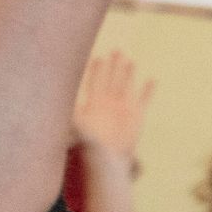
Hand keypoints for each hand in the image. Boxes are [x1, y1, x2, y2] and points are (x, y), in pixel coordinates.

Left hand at [71, 51, 151, 166]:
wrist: (108, 161)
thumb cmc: (91, 146)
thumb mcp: (79, 127)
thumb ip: (72, 115)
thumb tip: (58, 106)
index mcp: (95, 103)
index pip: (95, 82)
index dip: (96, 70)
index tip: (98, 57)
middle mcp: (109, 103)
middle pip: (112, 79)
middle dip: (113, 66)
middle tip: (116, 51)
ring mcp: (123, 108)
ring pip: (127, 86)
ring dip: (128, 74)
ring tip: (130, 61)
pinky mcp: (137, 115)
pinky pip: (144, 100)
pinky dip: (148, 90)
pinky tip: (152, 80)